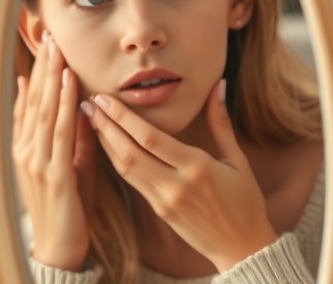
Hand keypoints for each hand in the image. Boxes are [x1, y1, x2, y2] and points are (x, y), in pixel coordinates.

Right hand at [12, 31, 97, 269]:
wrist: (60, 245)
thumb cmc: (70, 204)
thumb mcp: (73, 162)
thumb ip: (74, 134)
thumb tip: (81, 103)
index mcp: (29, 148)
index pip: (32, 103)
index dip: (39, 73)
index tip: (47, 46)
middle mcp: (27, 150)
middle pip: (36, 100)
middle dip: (44, 67)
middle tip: (50, 36)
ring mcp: (37, 161)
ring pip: (45, 110)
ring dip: (53, 78)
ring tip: (58, 50)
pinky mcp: (53, 172)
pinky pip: (60, 131)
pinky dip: (65, 104)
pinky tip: (71, 84)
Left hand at [84, 79, 277, 271]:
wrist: (241, 247)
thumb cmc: (245, 201)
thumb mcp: (238, 160)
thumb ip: (221, 123)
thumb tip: (218, 85)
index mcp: (197, 168)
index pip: (151, 138)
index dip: (124, 117)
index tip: (106, 98)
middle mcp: (176, 185)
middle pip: (130, 152)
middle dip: (106, 126)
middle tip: (88, 103)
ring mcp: (164, 201)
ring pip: (125, 169)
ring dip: (105, 143)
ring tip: (90, 121)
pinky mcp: (159, 211)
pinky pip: (132, 182)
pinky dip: (116, 161)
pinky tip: (107, 146)